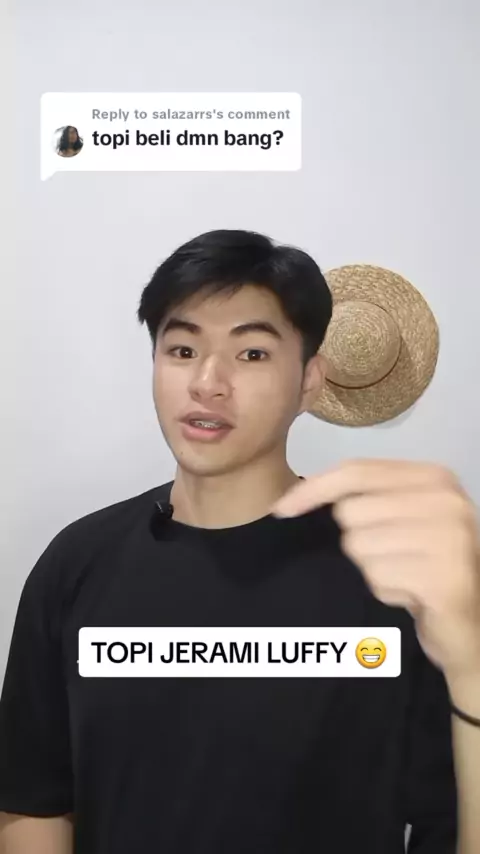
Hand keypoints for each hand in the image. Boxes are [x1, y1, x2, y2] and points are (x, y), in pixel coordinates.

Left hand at [271, 459, 479, 679]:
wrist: (471, 624)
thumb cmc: (424, 565)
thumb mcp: (398, 518)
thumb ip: (360, 498)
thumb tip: (292, 500)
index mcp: (434, 477)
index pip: (356, 471)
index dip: (313, 489)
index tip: (282, 509)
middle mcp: (447, 500)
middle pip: (351, 512)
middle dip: (357, 543)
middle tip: (393, 558)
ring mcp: (452, 538)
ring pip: (359, 548)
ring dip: (372, 571)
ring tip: (404, 576)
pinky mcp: (447, 578)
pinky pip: (377, 578)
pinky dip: (385, 592)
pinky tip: (410, 596)